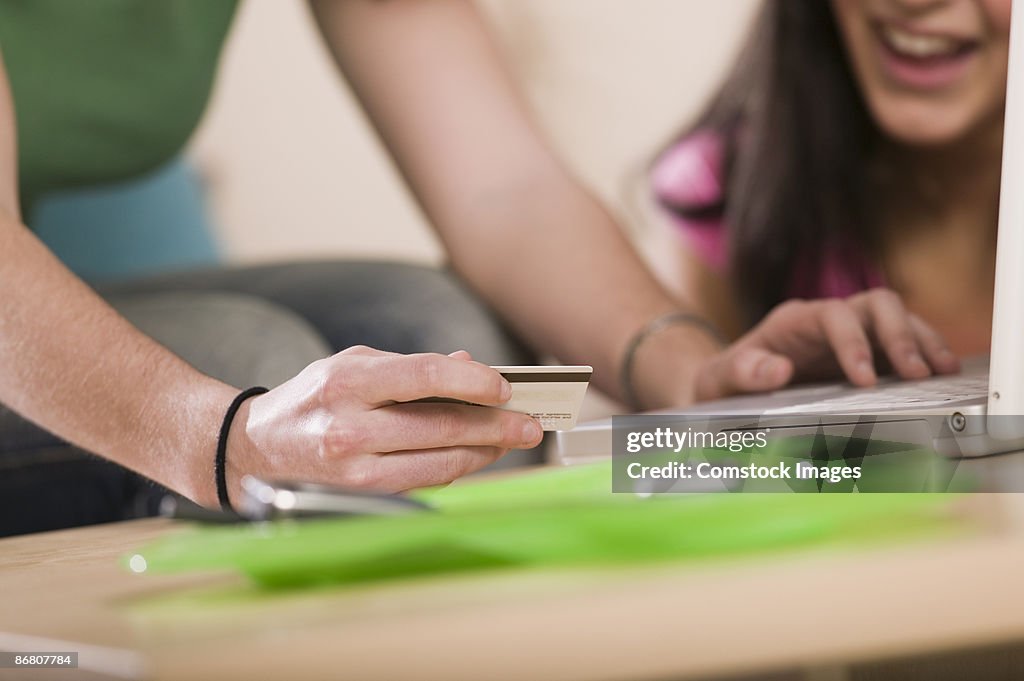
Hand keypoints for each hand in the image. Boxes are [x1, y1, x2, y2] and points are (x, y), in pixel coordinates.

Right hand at [224, 346, 542, 502]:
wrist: (258, 447)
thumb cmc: (315, 397)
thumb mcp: (355, 363)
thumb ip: (412, 366)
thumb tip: (470, 368)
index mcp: (348, 382)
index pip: (423, 378)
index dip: (472, 383)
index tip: (505, 388)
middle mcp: (349, 427)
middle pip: (440, 427)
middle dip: (494, 426)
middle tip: (529, 424)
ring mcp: (355, 468)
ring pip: (439, 462)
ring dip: (485, 452)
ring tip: (513, 440)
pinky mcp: (363, 494)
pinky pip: (424, 480)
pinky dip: (458, 466)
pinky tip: (478, 454)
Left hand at [694, 288, 960, 401]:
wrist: (731, 384)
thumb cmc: (727, 379)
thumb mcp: (721, 378)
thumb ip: (743, 372)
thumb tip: (776, 370)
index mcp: (794, 320)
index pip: (833, 315)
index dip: (853, 343)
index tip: (864, 380)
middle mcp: (828, 319)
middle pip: (876, 303)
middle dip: (900, 335)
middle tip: (918, 374)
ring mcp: (852, 332)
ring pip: (898, 317)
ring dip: (923, 341)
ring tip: (942, 372)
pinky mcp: (868, 350)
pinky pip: (904, 341)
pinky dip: (924, 352)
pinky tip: (941, 374)